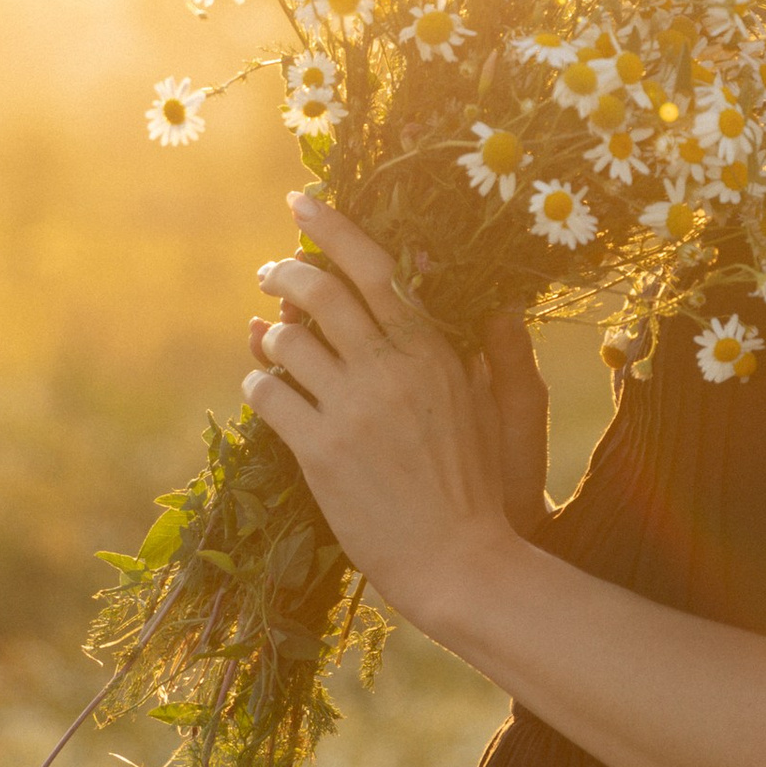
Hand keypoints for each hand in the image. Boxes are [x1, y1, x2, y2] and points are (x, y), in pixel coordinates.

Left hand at [245, 195, 538, 632]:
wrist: (461, 563)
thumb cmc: (490, 490)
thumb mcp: (507, 412)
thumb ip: (501, 354)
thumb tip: (502, 306)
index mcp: (433, 352)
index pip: (375, 268)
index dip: (332, 228)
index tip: (300, 203)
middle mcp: (390, 370)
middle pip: (319, 292)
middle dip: (284, 272)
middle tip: (271, 273)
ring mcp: (352, 410)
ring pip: (286, 342)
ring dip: (270, 334)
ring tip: (270, 339)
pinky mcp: (320, 452)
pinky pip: (268, 396)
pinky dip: (258, 383)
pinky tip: (265, 389)